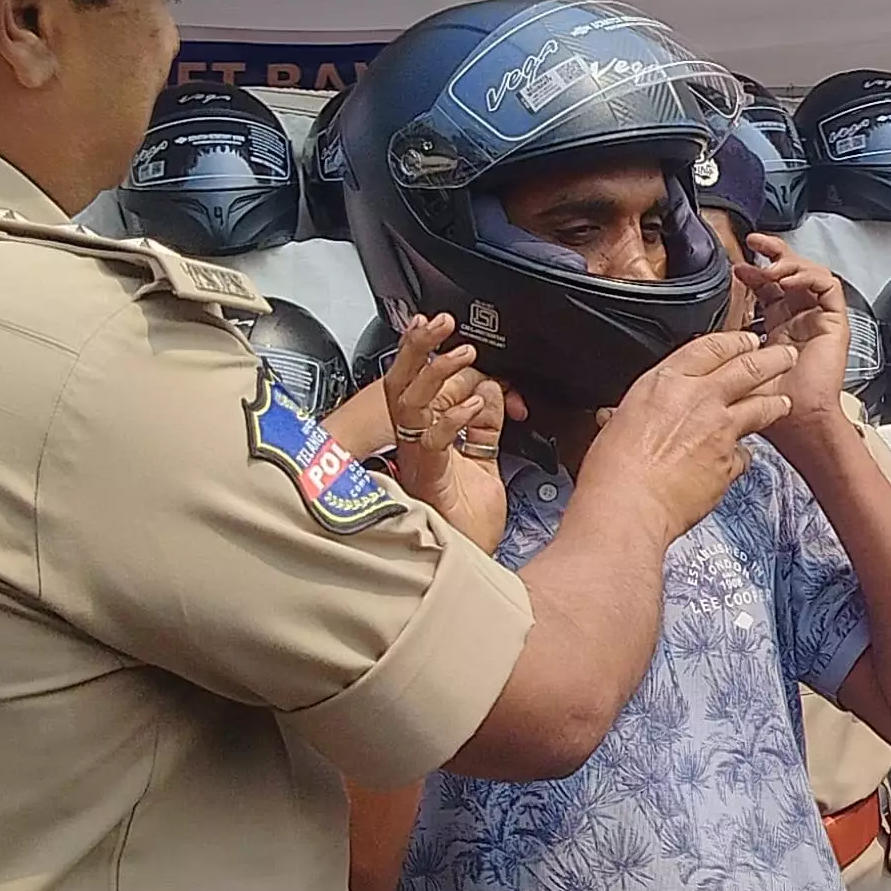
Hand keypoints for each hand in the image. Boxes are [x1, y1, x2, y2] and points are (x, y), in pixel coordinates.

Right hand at [360, 316, 509, 547]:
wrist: (470, 569)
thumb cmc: (469, 525)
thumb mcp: (483, 461)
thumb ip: (484, 427)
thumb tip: (492, 392)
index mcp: (422, 440)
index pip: (412, 385)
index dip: (422, 353)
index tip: (440, 327)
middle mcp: (410, 448)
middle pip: (398, 385)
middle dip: (415, 348)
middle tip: (437, 321)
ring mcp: (414, 463)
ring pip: (408, 404)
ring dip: (435, 373)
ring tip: (463, 354)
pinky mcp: (427, 481)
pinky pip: (431, 442)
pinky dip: (452, 420)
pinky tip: (473, 408)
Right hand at [579, 330, 797, 536]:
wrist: (628, 505)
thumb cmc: (613, 468)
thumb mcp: (619, 421)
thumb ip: (640, 412)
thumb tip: (629, 415)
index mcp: (667, 381)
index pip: (712, 347)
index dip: (735, 341)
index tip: (747, 340)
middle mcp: (699, 399)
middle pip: (747, 367)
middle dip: (771, 359)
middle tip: (783, 356)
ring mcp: (720, 430)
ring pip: (760, 406)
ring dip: (774, 402)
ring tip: (783, 402)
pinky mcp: (730, 462)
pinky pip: (745, 454)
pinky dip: (744, 455)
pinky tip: (742, 457)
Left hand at [735, 235, 852, 440]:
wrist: (796, 421)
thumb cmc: (773, 405)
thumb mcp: (741, 364)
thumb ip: (731, 341)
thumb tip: (713, 322)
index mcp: (779, 328)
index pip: (770, 288)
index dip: (755, 272)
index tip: (737, 266)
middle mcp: (801, 320)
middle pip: (791, 273)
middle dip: (773, 254)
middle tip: (755, 244)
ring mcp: (819, 319)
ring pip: (809, 273)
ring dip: (788, 263)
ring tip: (770, 267)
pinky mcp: (836, 321)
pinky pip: (827, 285)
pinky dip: (808, 275)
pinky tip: (789, 279)